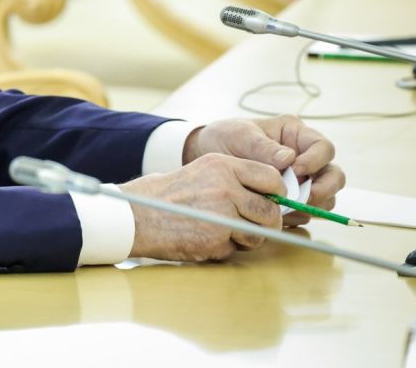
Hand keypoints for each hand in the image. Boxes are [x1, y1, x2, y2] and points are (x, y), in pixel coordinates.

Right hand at [121, 154, 285, 260]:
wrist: (138, 214)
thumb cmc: (171, 194)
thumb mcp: (204, 172)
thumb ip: (236, 180)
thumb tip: (273, 198)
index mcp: (223, 165)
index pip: (271, 178)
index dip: (278, 194)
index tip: (272, 202)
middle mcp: (226, 187)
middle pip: (270, 211)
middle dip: (267, 223)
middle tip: (254, 226)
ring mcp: (222, 214)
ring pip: (259, 234)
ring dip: (247, 239)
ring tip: (223, 232)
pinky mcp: (216, 238)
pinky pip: (237, 249)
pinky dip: (226, 249)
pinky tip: (205, 238)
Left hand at [182, 115, 344, 226]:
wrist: (209, 157)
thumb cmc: (227, 137)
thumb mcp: (240, 135)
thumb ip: (263, 146)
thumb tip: (289, 158)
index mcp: (297, 135)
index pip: (324, 148)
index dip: (315, 161)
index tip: (296, 170)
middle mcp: (305, 158)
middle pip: (334, 176)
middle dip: (324, 189)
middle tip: (303, 198)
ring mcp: (301, 181)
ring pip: (325, 198)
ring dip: (312, 206)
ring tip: (287, 208)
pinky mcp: (292, 200)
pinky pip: (306, 213)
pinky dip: (296, 217)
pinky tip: (277, 216)